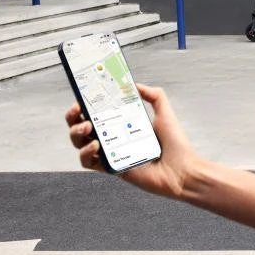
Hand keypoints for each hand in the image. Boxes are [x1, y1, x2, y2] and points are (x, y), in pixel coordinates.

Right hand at [65, 84, 198, 199]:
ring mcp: (110, 153)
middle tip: (78, 110)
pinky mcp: (110, 168)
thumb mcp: (165, 113)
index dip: (85, 104)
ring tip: (88, 128)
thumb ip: (154, 95)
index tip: (82, 96)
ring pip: (79, 143)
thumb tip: (135, 84)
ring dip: (76, 133)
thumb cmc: (175, 144)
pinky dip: (85, 153)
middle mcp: (113, 138)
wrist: (181, 170)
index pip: (97, 112)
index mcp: (123, 124)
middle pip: (81, 126)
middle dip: (73, 117)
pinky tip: (96, 146)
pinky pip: (87, 162)